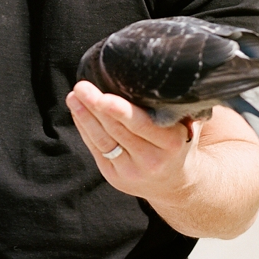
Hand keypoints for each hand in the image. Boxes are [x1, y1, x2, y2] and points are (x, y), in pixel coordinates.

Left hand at [65, 80, 200, 202]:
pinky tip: (77, 111)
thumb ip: (172, 105)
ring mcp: (131, 171)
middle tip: (81, 86)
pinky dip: (84, 128)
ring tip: (73, 96)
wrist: (175, 183)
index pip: (142, 125)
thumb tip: (153, 75)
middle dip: (96, 106)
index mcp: (171, 143)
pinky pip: (96, 149)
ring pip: (103, 140)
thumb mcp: (184, 125)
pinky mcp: (115, 177)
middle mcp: (152, 160)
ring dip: (85, 116)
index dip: (121, 111)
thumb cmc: (177, 142)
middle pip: (117, 130)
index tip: (104, 96)